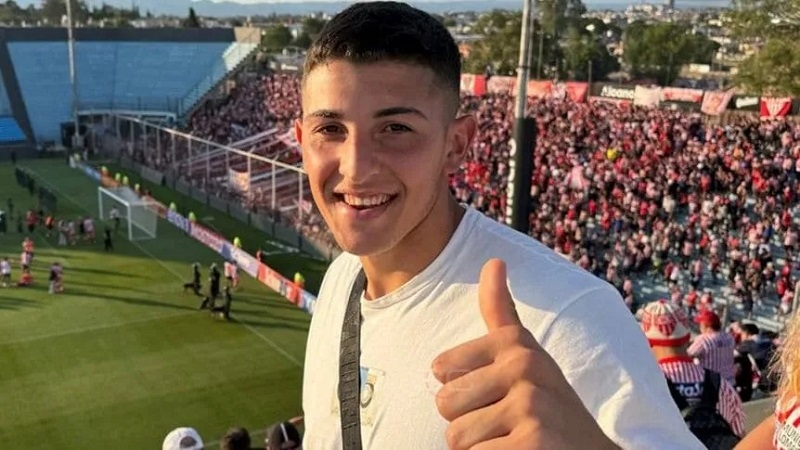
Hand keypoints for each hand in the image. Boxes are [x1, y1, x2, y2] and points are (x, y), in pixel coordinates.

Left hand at [431, 259, 618, 449]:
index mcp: (514, 344)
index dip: (462, 391)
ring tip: (512, 442)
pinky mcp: (532, 443)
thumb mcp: (527, 354)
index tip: (497, 394)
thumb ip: (501, 310)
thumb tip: (494, 261)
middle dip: (467, 423)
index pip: (440, 367)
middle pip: (444, 402)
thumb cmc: (550, 408)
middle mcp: (524, 367)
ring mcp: (530, 405)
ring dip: (479, 447)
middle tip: (505, 426)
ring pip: (456, 436)